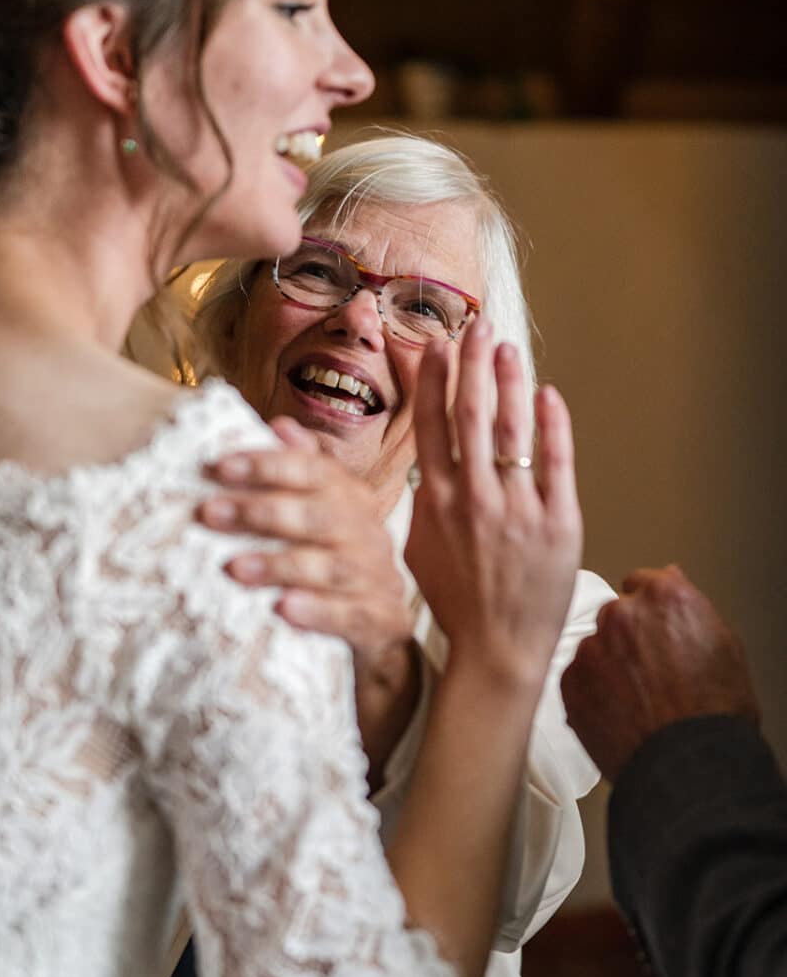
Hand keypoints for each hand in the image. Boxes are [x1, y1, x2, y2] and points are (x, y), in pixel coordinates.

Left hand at [198, 418, 412, 671]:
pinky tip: (282, 609)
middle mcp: (368, 533)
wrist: (380, 628)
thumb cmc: (332, 562)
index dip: (270, 464)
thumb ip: (303, 472)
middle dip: (262, 512)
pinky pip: (350, 615)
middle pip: (319, 515)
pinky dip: (317, 612)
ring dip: (280, 565)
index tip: (219, 465)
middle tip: (210, 513)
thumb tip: (280, 425)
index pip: (315, 470)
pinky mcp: (381, 620)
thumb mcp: (319, 516)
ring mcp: (377, 577)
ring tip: (233, 568)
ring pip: (330, 567)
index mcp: (352, 499)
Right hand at [405, 318, 582, 689]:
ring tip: (508, 350)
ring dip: (509, 383)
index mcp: (436, 504)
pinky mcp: (559, 524)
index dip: (435, 381)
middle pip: (471, 416)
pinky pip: (557, 464)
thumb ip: (421, 503)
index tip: (438, 348)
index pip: (432, 427)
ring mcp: (518, 511)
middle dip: (473, 365)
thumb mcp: (418, 551)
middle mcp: (475, 500)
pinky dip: (552, 425)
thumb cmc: (456, 601)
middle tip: (476, 328)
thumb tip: (420, 466)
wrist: (498, 648)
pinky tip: (548, 395)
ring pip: (512, 432)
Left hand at [561, 564, 760, 781]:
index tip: (652, 626)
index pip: (643, 583)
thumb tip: (677, 596)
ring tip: (635, 699)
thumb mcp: (725, 646)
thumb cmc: (714, 713)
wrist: (688, 763)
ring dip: (607, 665)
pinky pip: (577, 678)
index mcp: (664, 597)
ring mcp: (590, 648)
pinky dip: (591, 692)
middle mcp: (621, 615)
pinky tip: (617, 713)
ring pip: (595, 648)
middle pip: (616, 615)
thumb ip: (691, 612)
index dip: (650, 609)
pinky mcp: (569, 682)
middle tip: (648, 671)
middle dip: (628, 636)